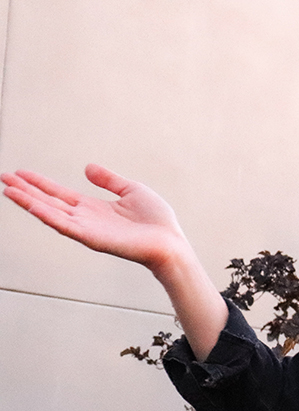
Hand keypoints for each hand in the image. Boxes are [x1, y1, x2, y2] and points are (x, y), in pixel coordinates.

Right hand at [3, 164, 189, 272]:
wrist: (170, 242)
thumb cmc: (156, 221)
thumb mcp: (131, 190)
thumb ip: (109, 180)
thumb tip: (87, 168)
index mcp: (94, 208)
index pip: (60, 194)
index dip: (40, 183)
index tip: (20, 173)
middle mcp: (86, 219)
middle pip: (49, 202)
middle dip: (26, 191)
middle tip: (3, 177)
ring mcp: (87, 229)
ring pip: (51, 213)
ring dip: (29, 201)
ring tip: (8, 189)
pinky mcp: (92, 238)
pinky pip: (65, 226)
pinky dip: (47, 216)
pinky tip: (32, 206)